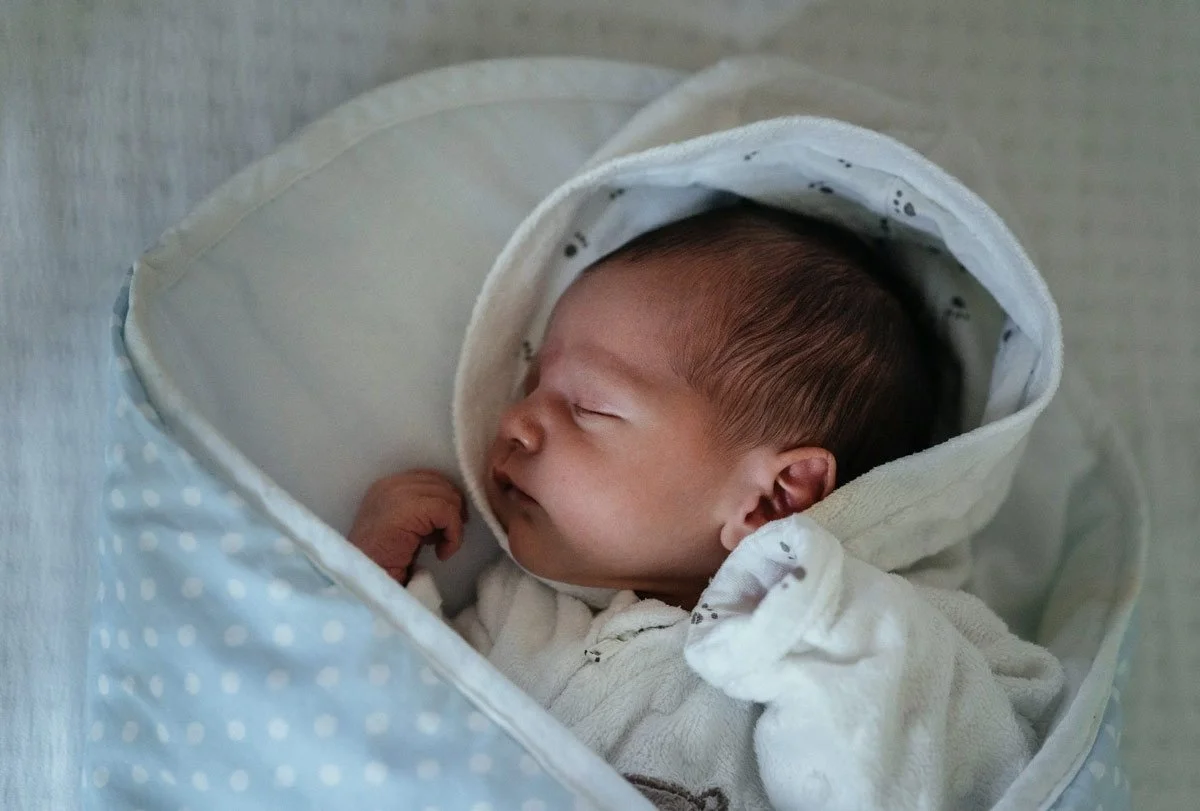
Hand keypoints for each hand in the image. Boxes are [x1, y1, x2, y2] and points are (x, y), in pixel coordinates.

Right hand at [348, 470, 467, 583]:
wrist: (363, 578)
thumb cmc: (381, 560)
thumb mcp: (401, 527)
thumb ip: (420, 511)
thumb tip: (452, 508)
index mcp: (386, 486)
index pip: (429, 478)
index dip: (445, 499)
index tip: (447, 525)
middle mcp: (391, 484)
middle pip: (441, 484)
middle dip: (452, 511)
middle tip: (449, 536)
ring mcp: (399, 493)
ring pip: (448, 497)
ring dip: (453, 526)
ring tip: (442, 547)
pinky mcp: (409, 509)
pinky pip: (448, 513)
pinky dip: (453, 535)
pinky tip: (442, 553)